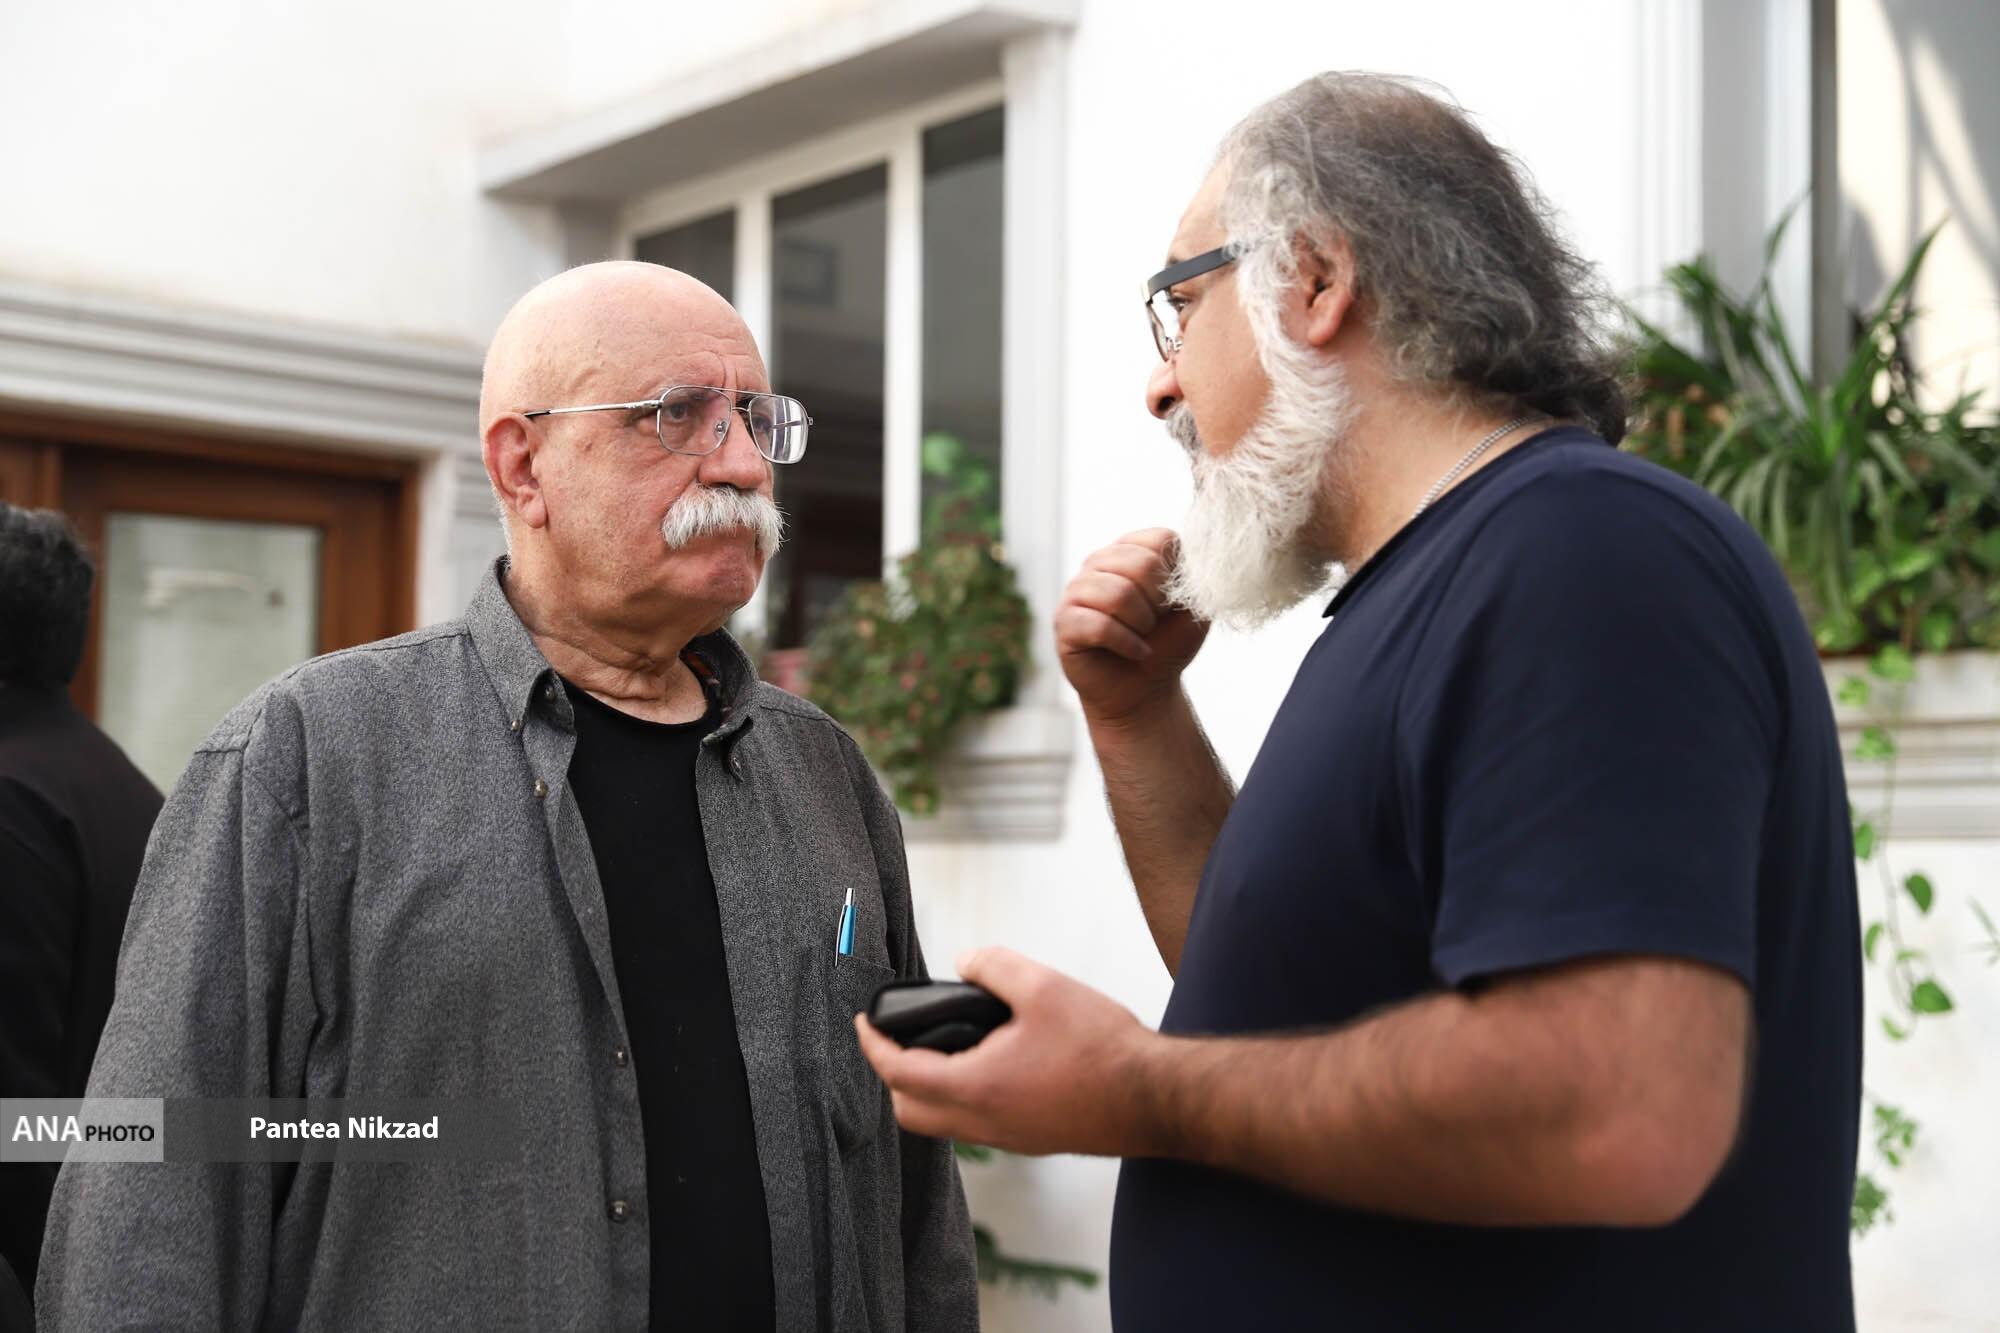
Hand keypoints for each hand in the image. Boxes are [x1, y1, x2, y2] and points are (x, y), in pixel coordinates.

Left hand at [855, 947, 1161, 1157]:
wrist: (1154, 1098)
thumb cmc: (1103, 1048)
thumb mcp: (1043, 986)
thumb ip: (993, 966)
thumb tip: (965, 962)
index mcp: (977, 1086)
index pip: (899, 1072)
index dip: (872, 1044)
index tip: (863, 1022)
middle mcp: (986, 1122)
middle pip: (910, 1113)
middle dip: (892, 1076)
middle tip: (897, 1038)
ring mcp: (1010, 1138)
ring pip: (943, 1125)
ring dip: (927, 1091)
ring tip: (940, 1047)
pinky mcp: (1032, 1140)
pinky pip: (976, 1127)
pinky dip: (960, 1100)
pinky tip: (986, 1066)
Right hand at [1054, 528, 1209, 724]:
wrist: (1145, 690)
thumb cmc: (1168, 643)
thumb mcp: (1194, 607)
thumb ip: (1197, 576)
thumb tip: (1201, 552)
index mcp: (1131, 550)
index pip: (1160, 540)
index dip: (1175, 575)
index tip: (1172, 601)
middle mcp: (1099, 562)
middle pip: (1139, 563)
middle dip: (1158, 602)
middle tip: (1155, 623)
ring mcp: (1077, 590)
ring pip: (1118, 594)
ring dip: (1142, 624)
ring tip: (1142, 636)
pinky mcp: (1064, 621)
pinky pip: (1100, 625)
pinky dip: (1128, 644)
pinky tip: (1135, 652)